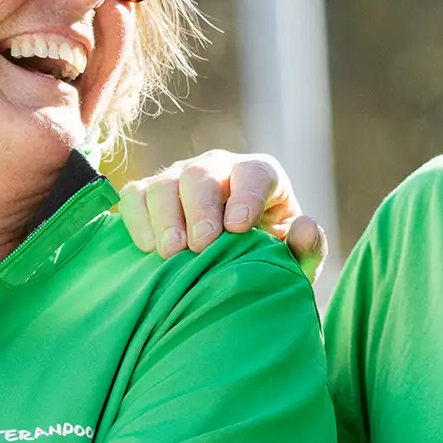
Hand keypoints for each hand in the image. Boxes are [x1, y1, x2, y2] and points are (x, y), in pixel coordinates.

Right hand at [118, 150, 324, 275]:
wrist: (228, 273)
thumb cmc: (266, 262)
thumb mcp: (294, 262)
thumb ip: (307, 248)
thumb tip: (306, 227)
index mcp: (259, 177)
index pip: (254, 174)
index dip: (246, 195)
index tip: (238, 227)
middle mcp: (218, 169)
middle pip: (202, 174)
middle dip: (200, 209)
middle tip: (201, 246)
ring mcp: (179, 179)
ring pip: (164, 183)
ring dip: (165, 217)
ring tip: (171, 253)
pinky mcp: (149, 196)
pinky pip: (135, 196)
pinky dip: (137, 219)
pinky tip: (149, 248)